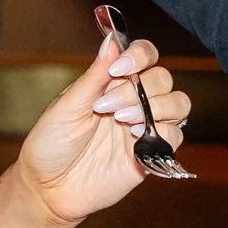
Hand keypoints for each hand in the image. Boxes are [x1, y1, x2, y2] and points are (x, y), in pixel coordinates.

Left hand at [14, 33, 190, 223]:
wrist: (48, 188)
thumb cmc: (50, 144)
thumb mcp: (67, 106)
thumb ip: (95, 75)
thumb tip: (111, 40)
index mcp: (112, 83)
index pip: (144, 55)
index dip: (139, 55)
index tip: (119, 69)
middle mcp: (133, 101)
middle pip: (163, 78)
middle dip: (140, 88)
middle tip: (108, 108)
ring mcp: (144, 127)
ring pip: (179, 103)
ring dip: (156, 107)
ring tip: (123, 121)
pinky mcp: (150, 154)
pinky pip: (175, 136)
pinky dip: (162, 132)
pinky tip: (133, 139)